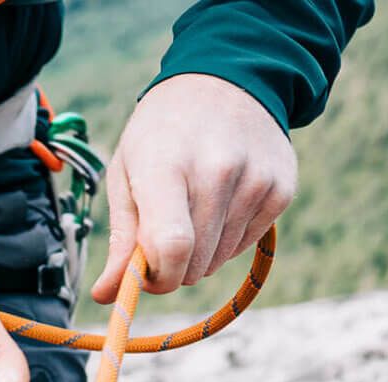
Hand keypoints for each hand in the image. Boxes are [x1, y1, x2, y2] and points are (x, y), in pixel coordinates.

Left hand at [92, 73, 295, 301]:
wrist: (227, 79)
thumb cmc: (162, 132)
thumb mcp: (127, 173)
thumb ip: (120, 238)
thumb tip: (107, 295)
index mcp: (168, 166)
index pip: (171, 247)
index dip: (156, 277)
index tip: (144, 274)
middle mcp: (218, 172)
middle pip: (194, 263)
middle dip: (171, 268)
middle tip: (160, 239)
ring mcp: (256, 181)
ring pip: (218, 260)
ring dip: (198, 252)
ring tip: (191, 209)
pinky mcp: (281, 190)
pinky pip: (244, 244)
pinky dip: (225, 239)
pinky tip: (219, 201)